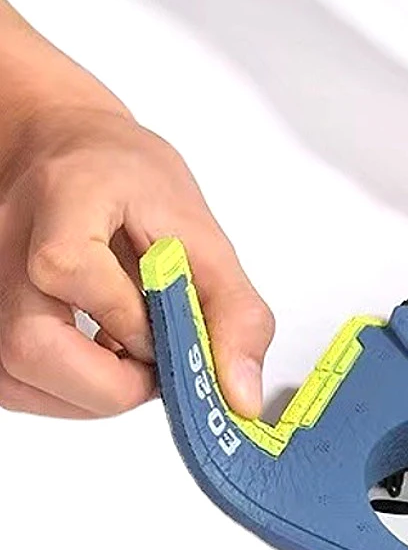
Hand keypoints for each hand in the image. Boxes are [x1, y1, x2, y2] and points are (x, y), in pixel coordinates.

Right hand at [0, 105, 273, 417]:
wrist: (69, 153)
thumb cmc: (128, 183)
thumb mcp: (201, 233)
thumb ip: (234, 314)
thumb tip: (242, 396)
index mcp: (63, 198)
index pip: (69, 270)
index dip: (132, 320)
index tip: (169, 331)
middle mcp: (4, 241)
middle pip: (31, 345)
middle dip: (113, 384)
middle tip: (156, 366)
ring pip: (18, 378)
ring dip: (92, 395)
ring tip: (130, 358)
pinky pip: (14, 385)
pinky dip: (67, 393)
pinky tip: (98, 360)